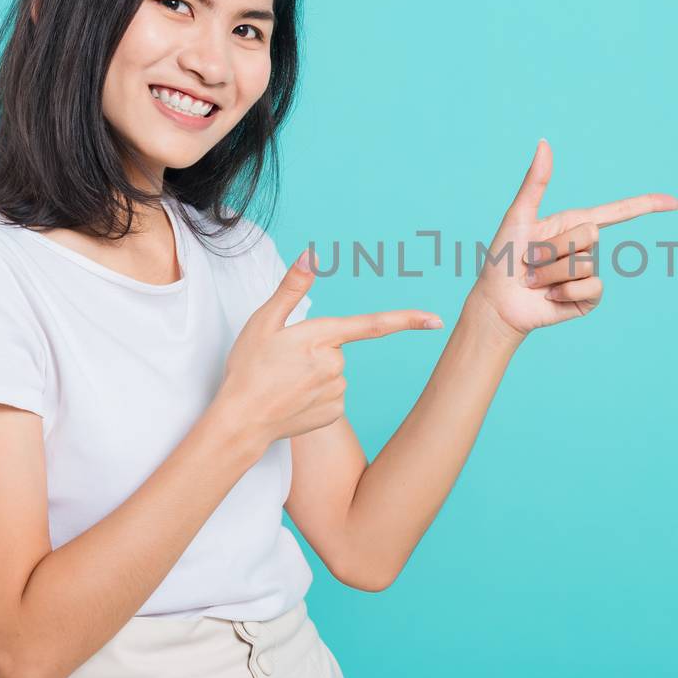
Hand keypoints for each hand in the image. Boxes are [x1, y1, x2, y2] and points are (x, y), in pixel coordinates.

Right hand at [217, 250, 442, 452]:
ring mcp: (338, 391)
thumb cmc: (248, 369)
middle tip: (282, 364)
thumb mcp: (264, 322)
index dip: (408, 320)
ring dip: (314, 375)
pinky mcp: (335, 412)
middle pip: (337, 349)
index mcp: (322, 336)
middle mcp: (336, 364)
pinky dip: (315, 396)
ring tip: (284, 384)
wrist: (241, 422)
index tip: (436, 319)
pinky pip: (332, 396)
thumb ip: (292, 288)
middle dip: (315, 352)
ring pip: (334, 373)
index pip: (373, 325)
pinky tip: (292, 400)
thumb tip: (312, 255)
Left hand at [468, 139, 677, 336]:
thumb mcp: (519, 215)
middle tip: (530, 259)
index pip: (618, 211)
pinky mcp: (589, 297)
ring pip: (582, 263)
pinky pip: (590, 287)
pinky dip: (564, 292)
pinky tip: (549, 297)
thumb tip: (544, 142)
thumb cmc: (503, 258)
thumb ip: (536, 181)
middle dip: (552, 247)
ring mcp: (589, 273)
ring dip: (550, 273)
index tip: (676, 203)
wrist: (498, 302)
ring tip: (534, 279)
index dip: (648, 205)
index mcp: (574, 223)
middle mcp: (585, 247)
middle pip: (588, 234)